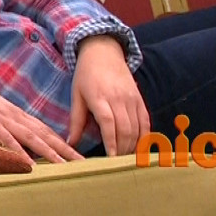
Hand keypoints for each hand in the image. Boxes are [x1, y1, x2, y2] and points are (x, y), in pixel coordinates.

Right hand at [0, 74, 83, 162]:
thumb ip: (5, 123)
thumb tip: (18, 140)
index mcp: (14, 113)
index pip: (44, 129)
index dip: (62, 142)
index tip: (78, 155)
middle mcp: (13, 115)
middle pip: (45, 134)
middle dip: (65, 149)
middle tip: (83, 164)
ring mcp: (1, 119)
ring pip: (31, 137)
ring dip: (50, 152)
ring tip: (66, 166)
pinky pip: (5, 140)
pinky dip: (18, 151)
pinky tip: (29, 164)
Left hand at [67, 35, 148, 156]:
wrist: (104, 50)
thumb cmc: (86, 74)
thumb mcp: (76, 94)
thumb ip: (76, 120)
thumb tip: (70, 143)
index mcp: (99, 97)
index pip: (108, 123)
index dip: (111, 142)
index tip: (111, 158)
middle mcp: (118, 98)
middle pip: (124, 129)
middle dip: (122, 149)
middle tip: (116, 165)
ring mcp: (131, 98)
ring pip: (136, 127)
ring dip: (133, 146)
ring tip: (126, 160)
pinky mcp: (139, 98)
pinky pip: (145, 120)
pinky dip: (145, 135)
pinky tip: (140, 147)